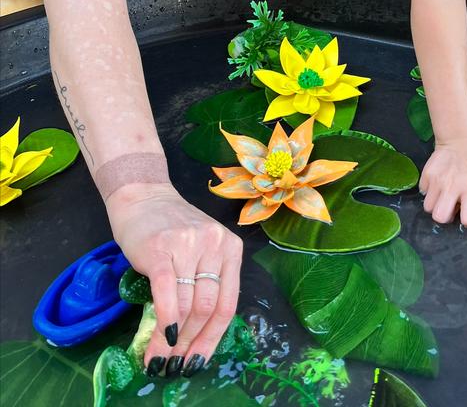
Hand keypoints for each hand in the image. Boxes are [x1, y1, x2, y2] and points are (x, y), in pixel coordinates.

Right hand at [106, 183, 242, 376]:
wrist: (143, 195)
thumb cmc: (171, 228)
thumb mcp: (201, 250)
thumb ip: (205, 283)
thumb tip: (196, 337)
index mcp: (230, 248)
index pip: (227, 304)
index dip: (212, 339)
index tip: (198, 362)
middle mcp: (214, 244)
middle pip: (207, 308)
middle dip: (191, 343)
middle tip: (175, 364)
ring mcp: (188, 245)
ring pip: (186, 305)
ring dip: (173, 340)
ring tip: (160, 358)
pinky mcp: (160, 248)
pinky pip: (166, 293)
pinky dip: (165, 320)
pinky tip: (160, 338)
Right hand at [419, 139, 466, 227]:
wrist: (459, 140)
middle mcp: (451, 187)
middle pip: (440, 217)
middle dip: (446, 216)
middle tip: (452, 206)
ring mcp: (436, 180)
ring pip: (428, 207)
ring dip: (436, 204)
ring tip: (444, 196)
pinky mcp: (426, 174)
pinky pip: (423, 192)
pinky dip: (429, 192)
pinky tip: (438, 185)